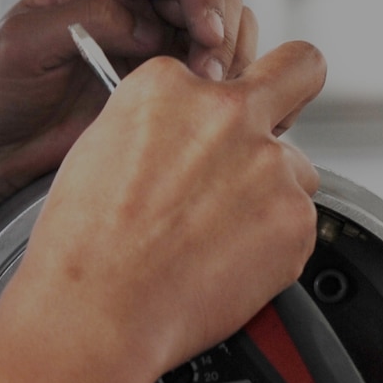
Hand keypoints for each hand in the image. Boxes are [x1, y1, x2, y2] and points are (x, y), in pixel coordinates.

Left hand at [0, 0, 261, 203]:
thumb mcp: (22, 44)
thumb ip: (85, 19)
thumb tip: (144, 24)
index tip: (207, 35)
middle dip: (222, 29)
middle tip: (209, 77)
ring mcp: (154, 39)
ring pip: (227, 27)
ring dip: (231, 58)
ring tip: (208, 95)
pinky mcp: (163, 80)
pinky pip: (217, 69)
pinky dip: (227, 85)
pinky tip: (210, 108)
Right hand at [3, 39, 324, 382]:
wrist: (96, 313)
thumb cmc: (83, 247)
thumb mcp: (97, 153)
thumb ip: (156, 126)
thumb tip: (183, 136)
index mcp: (167, 87)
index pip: (214, 75)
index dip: (208, 109)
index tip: (201, 136)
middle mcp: (225, 112)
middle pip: (300, 69)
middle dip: (292, 92)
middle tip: (278, 123)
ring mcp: (267, 164)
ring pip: (295, 168)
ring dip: (268, 193)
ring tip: (215, 237)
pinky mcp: (295, 218)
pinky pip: (297, 223)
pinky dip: (270, 245)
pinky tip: (223, 263)